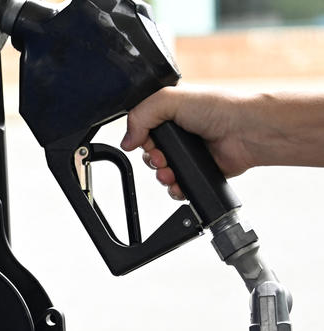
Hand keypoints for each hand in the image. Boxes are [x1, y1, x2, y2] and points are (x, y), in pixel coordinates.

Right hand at [120, 85, 255, 199]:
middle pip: (149, 154)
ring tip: (171, 172)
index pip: (142, 129)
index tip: (146, 142)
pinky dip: (174, 189)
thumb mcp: (169, 99)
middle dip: (151, 160)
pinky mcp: (197, 171)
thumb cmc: (218, 109)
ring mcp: (187, 154)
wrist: (246, 132)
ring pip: (161, 172)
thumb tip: (127, 141)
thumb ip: (140, 115)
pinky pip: (177, 187)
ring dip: (161, 175)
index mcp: (169, 113)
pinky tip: (179, 184)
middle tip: (162, 157)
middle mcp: (178, 133)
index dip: (140, 139)